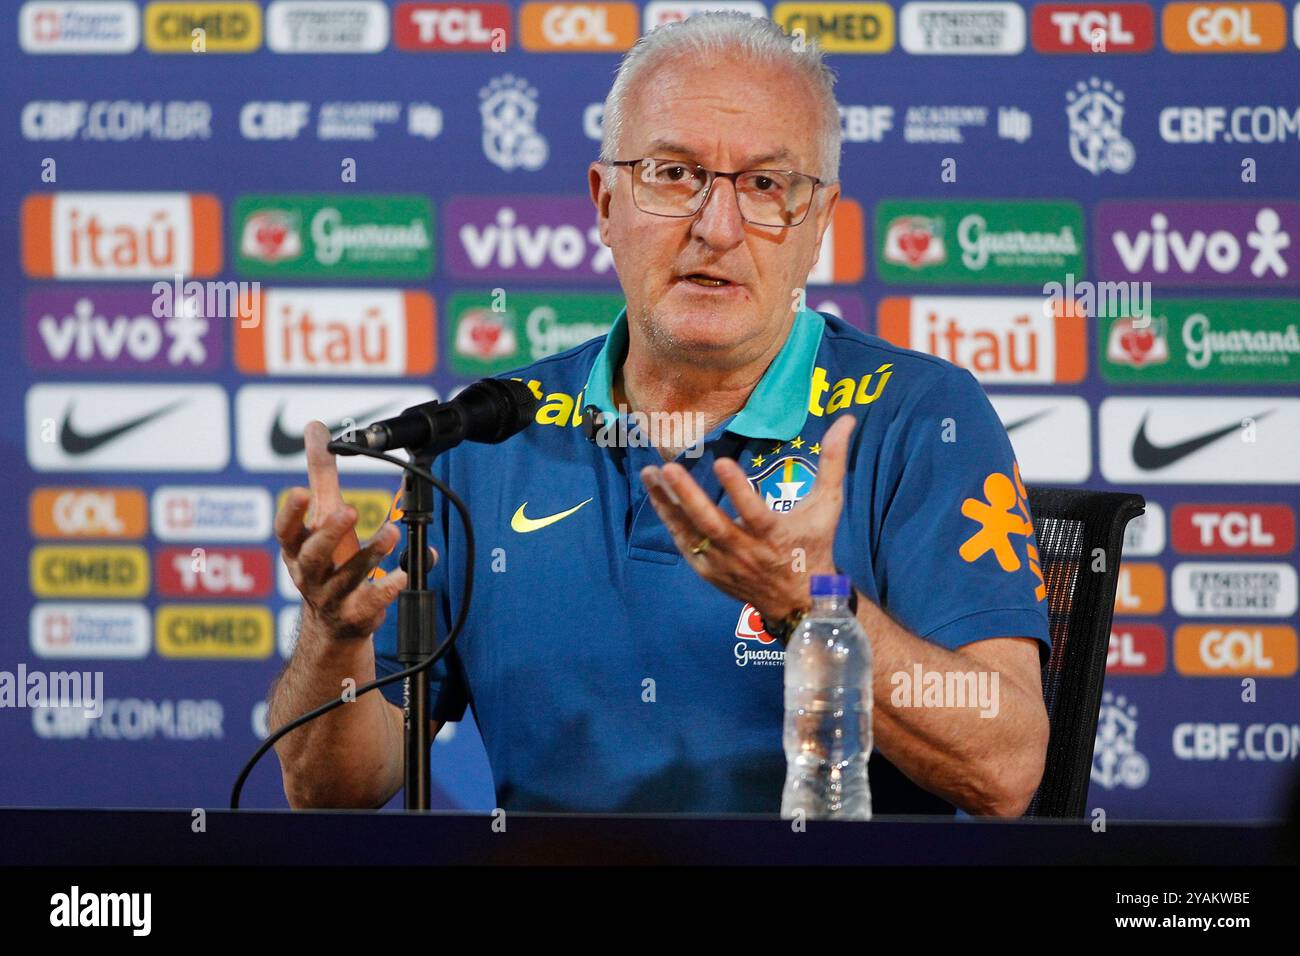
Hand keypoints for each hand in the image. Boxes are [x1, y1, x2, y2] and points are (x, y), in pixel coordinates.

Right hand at [274, 421, 411, 640]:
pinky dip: (388, 587)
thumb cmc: (327, 558)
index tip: (301, 491)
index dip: (290, 513)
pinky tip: (405, 572)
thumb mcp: (321, 514)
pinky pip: (372, 601)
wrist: (334, 621)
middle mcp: (310, 574)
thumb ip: (321, 472)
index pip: (286, 531)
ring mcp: (333, 596)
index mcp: (298, 548)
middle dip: (329, 532)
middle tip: (349, 509)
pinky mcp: (357, 613)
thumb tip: (315, 427)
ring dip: (369, 553)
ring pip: (347, 577)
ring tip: (391, 531)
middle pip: (314, 555)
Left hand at [640, 415, 854, 621]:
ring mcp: (724, 564)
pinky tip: (657, 496)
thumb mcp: (827, 506)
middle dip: (688, 496)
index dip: (738, 488)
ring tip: (650, 473)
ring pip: (690, 533)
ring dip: (667, 504)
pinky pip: (685, 545)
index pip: (755, 511)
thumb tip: (847, 419)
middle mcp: (746, 551)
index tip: (721, 460)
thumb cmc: (813, 545)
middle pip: (712, 524)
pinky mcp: (709, 572)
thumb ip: (833, 462)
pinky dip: (670, 521)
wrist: (798, 601)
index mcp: (775, 534)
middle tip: (669, 467)